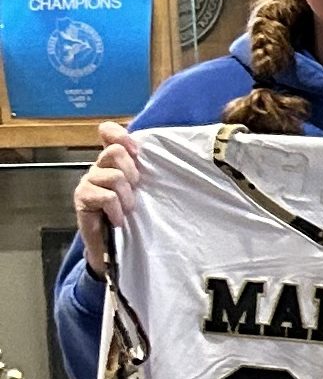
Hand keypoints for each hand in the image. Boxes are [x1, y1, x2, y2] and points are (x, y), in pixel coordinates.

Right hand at [73, 123, 141, 278]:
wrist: (116, 246)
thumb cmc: (137, 214)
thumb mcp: (149, 190)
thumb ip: (154, 171)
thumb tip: (184, 155)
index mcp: (114, 160)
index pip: (107, 132)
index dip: (119, 135)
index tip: (137, 152)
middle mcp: (99, 166)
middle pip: (113, 151)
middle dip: (131, 171)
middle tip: (136, 189)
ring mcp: (88, 182)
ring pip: (113, 175)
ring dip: (126, 196)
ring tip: (128, 210)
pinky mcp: (82, 199)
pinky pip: (105, 196)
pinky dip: (116, 210)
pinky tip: (119, 220)